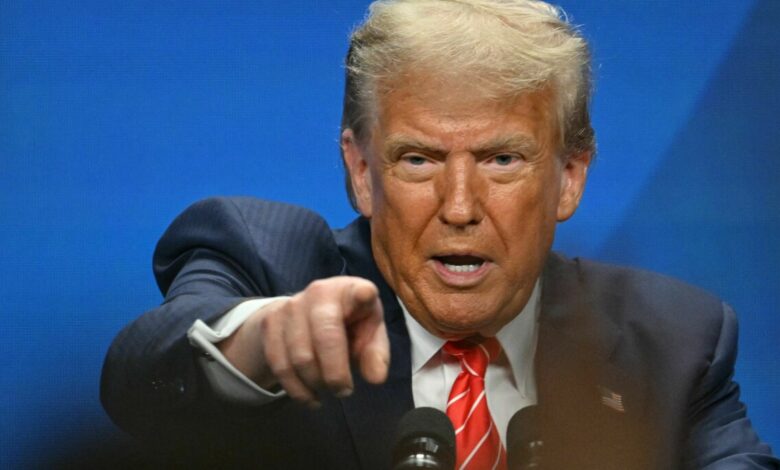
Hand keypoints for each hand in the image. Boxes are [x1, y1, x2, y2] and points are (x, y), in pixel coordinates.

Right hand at [218, 276, 389, 406]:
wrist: (304, 316)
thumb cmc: (349, 326)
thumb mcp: (369, 335)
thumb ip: (376, 354)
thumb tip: (375, 378)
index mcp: (350, 292)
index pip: (358, 290)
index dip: (361, 294)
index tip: (365, 295)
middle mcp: (319, 292)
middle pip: (325, 337)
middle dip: (335, 374)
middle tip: (344, 391)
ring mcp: (291, 305)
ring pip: (300, 357)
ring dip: (316, 383)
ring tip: (327, 391)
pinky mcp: (270, 323)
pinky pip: (280, 366)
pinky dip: (297, 390)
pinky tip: (310, 397)